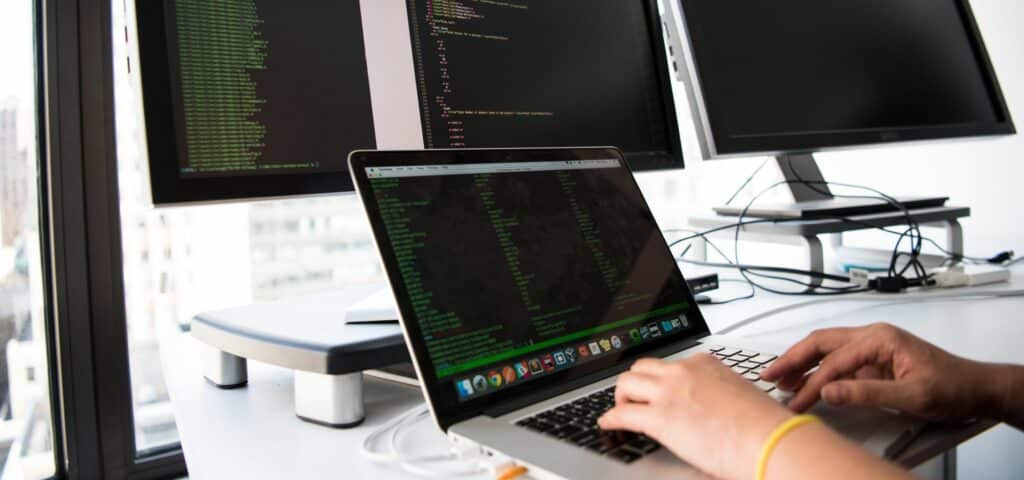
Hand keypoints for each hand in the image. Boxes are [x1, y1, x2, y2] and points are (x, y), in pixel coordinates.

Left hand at [598, 354, 791, 479]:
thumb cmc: (765, 426)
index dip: (661, 380)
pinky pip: (622, 414)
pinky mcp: (660, 418)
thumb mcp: (740, 397)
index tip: (659, 389)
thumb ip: (722, 397)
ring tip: (621, 411)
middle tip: (633, 399)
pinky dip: (610, 419)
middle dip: (635, 383)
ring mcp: (669, 392)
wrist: (769, 439)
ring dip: (620, 397)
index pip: (672, 364)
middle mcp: (684, 372)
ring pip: (626, 383)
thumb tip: (718, 412)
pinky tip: (608, 425)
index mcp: (705, 364)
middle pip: (642, 368)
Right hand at [760, 323, 1000, 421]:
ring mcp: (872, 348)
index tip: (796, 402)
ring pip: (826, 349)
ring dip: (801, 363)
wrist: (976, 389)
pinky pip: (837, 362)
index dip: (811, 384)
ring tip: (779, 379)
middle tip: (769, 376)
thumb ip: (867, 393)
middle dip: (792, 359)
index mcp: (880, 338)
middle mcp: (872, 337)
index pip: (835, 361)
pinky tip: (806, 383)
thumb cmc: (952, 386)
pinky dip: (817, 372)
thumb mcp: (912, 395)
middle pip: (821, 343)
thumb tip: (830, 392)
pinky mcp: (873, 362)